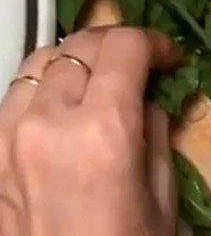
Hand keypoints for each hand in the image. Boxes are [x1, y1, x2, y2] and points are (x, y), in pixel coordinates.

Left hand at [0, 27, 179, 235]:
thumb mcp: (160, 193)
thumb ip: (155, 129)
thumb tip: (150, 94)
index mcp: (102, 130)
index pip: (124, 45)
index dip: (154, 42)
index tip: (170, 59)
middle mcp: (49, 122)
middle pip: (80, 44)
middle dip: (117, 44)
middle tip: (140, 64)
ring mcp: (9, 137)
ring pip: (40, 59)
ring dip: (75, 58)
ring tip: (98, 77)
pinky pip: (14, 94)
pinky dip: (42, 84)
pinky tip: (63, 103)